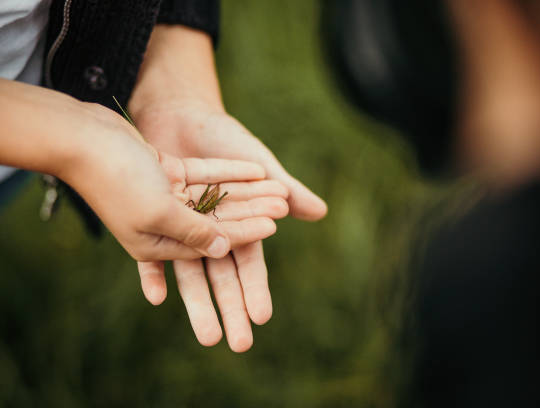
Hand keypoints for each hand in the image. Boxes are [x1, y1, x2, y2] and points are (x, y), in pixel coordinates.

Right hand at [67, 104, 281, 262]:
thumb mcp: (158, 212)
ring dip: (246, 191)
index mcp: (156, 243)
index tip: (275, 225)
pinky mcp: (166, 171)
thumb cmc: (117, 178)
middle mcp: (163, 222)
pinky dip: (228, 172)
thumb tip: (224, 249)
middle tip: (284, 204)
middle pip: (219, 219)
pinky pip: (204, 174)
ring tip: (278, 187)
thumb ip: (193, 232)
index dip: (246, 231)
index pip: (212, 241)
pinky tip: (256, 170)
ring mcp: (165, 195)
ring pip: (216, 196)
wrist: (81, 136)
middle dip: (253, 212)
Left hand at [128, 25, 326, 350]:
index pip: (250, 263)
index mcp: (239, 223)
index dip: (257, 288)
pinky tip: (157, 296)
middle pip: (222, 277)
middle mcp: (211, 233)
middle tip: (240, 344)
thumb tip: (321, 212)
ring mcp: (183, 230)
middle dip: (231, 309)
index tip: (263, 315)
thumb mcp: (258, 164)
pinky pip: (152, 251)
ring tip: (208, 337)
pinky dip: (153, 273)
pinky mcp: (156, 220)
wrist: (181, 116)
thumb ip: (286, 189)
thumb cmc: (226, 139)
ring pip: (191, 273)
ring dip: (197, 304)